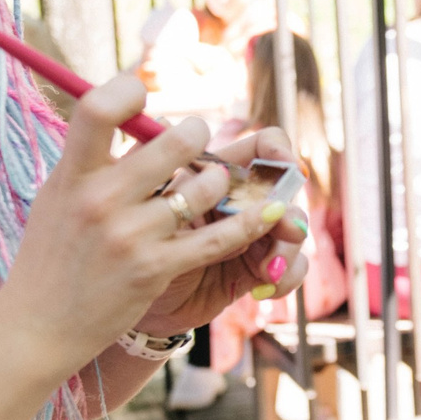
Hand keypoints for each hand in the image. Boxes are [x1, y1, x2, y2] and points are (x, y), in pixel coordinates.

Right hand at [0, 76, 288, 373]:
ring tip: (214, 181)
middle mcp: (99, 200)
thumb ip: (92, 160)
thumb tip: (137, 118)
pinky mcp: (155, 268)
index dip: (127, 90)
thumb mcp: (58, 199)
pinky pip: (217, 238)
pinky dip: (246, 223)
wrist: (36, 327)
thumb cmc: (50, 257)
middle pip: (171, 142)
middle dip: (196, 135)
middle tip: (198, 139)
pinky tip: (263, 213)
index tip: (141, 95)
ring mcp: (129, 235)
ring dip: (218, 180)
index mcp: (72, 175)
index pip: (98, 109)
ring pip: (202, 186)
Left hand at [134, 124, 310, 335]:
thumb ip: (156, 169)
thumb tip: (159, 121)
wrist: (128, 298)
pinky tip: (266, 288)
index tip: (288, 165)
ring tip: (267, 270)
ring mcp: (253, 234)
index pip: (261, 147)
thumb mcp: (143, 207)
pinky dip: (286, 276)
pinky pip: (293, 267)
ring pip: (293, 228)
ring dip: (287, 248)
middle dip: (288, 212)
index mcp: (216, 174)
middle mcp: (240, 201)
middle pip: (286, 191)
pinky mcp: (259, 269)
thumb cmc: (128, 244)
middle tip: (286, 232)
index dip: (279, 149)